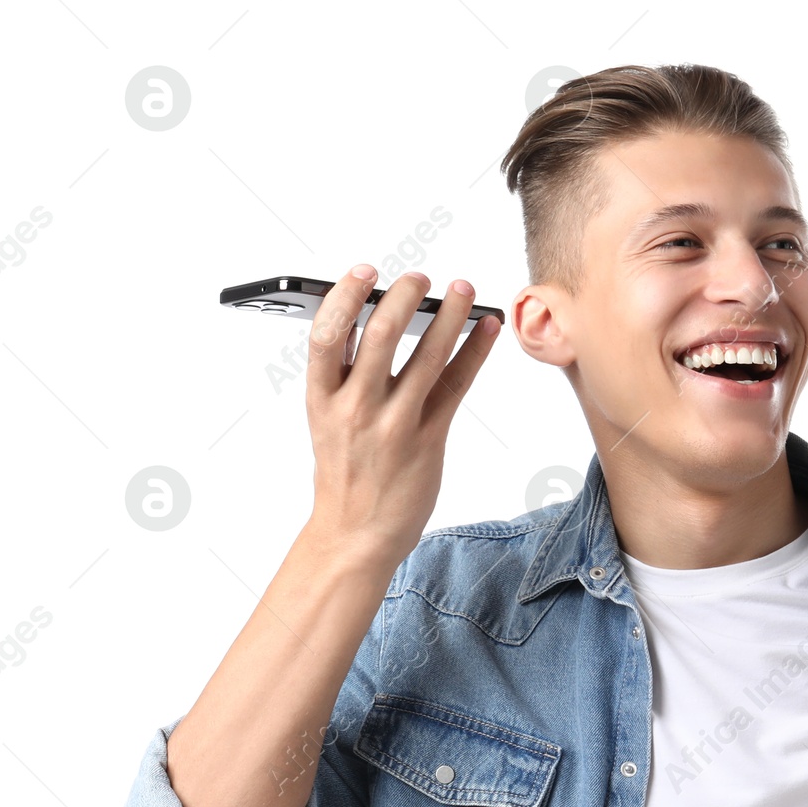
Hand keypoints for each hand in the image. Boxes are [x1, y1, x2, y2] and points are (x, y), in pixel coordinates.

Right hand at [304, 264, 499, 563]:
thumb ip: (344, 375)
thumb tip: (369, 321)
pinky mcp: (429, 440)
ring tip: (463, 289)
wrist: (356, 534)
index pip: (328, 334)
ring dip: (450, 316)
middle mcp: (356, 408)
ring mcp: (395, 425)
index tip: (364, 271)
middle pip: (382, 335)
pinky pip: (456, 386)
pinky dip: (474, 352)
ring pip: (427, 356)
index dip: (346, 296)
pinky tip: (486, 328)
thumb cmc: (345, 474)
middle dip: (405, 297)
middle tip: (420, 277)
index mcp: (321, 399)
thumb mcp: (327, 420)